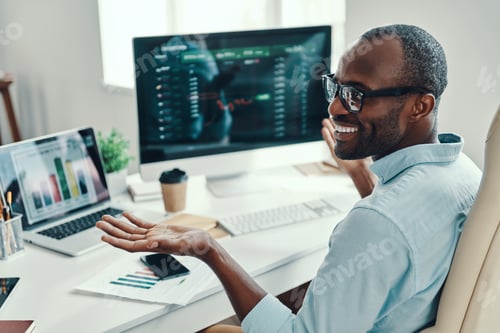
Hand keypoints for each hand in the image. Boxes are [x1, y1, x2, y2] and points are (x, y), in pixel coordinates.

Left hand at [96, 212, 213, 258]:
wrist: (203, 244)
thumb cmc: (195, 246)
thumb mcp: (181, 244)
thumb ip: (165, 244)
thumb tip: (149, 244)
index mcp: (153, 246)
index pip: (128, 245)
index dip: (115, 241)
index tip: (103, 236)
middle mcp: (150, 241)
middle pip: (126, 236)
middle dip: (112, 229)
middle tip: (99, 222)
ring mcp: (155, 235)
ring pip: (132, 230)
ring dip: (119, 224)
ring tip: (107, 217)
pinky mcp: (161, 230)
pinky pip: (143, 224)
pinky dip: (134, 219)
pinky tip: (126, 215)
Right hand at [321, 118, 372, 174]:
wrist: (361, 170)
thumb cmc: (366, 160)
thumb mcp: (367, 146)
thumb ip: (367, 139)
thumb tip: (374, 129)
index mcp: (352, 144)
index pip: (346, 131)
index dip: (343, 124)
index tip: (341, 116)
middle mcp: (345, 146)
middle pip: (338, 132)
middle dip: (334, 124)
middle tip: (330, 116)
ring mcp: (339, 149)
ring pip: (332, 136)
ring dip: (328, 128)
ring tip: (324, 121)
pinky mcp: (335, 153)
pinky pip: (329, 142)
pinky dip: (326, 136)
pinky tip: (323, 129)